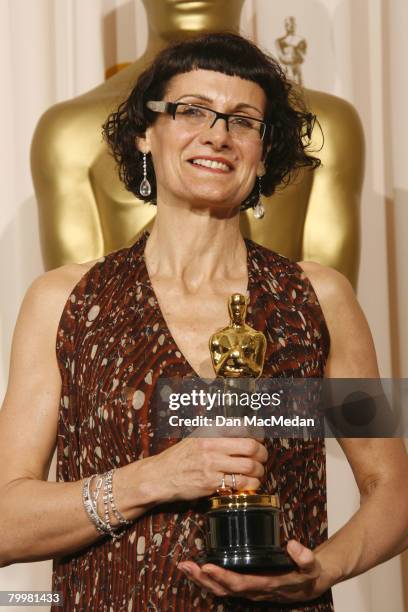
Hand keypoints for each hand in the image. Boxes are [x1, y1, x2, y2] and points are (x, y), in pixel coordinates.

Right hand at [145, 437, 267, 503]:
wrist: (160, 476)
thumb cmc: (180, 457)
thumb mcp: (196, 437)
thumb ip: (217, 433)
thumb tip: (243, 430)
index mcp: (210, 431)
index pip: (243, 427)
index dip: (258, 434)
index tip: (261, 440)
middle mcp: (212, 445)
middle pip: (251, 447)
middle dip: (263, 454)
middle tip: (262, 458)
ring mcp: (212, 464)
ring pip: (249, 466)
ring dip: (259, 471)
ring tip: (258, 473)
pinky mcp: (211, 483)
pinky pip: (240, 483)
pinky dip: (251, 484)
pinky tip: (250, 484)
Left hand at [178, 540, 333, 602]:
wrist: (310, 585)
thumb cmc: (308, 574)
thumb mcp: (312, 565)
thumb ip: (305, 557)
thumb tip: (293, 545)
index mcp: (267, 585)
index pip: (241, 583)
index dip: (223, 577)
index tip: (208, 567)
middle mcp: (254, 590)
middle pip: (223, 589)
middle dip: (203, 579)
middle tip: (185, 566)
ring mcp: (248, 590)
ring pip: (220, 590)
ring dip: (200, 580)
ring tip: (184, 567)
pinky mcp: (245, 585)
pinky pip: (223, 585)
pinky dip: (207, 579)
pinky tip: (196, 569)